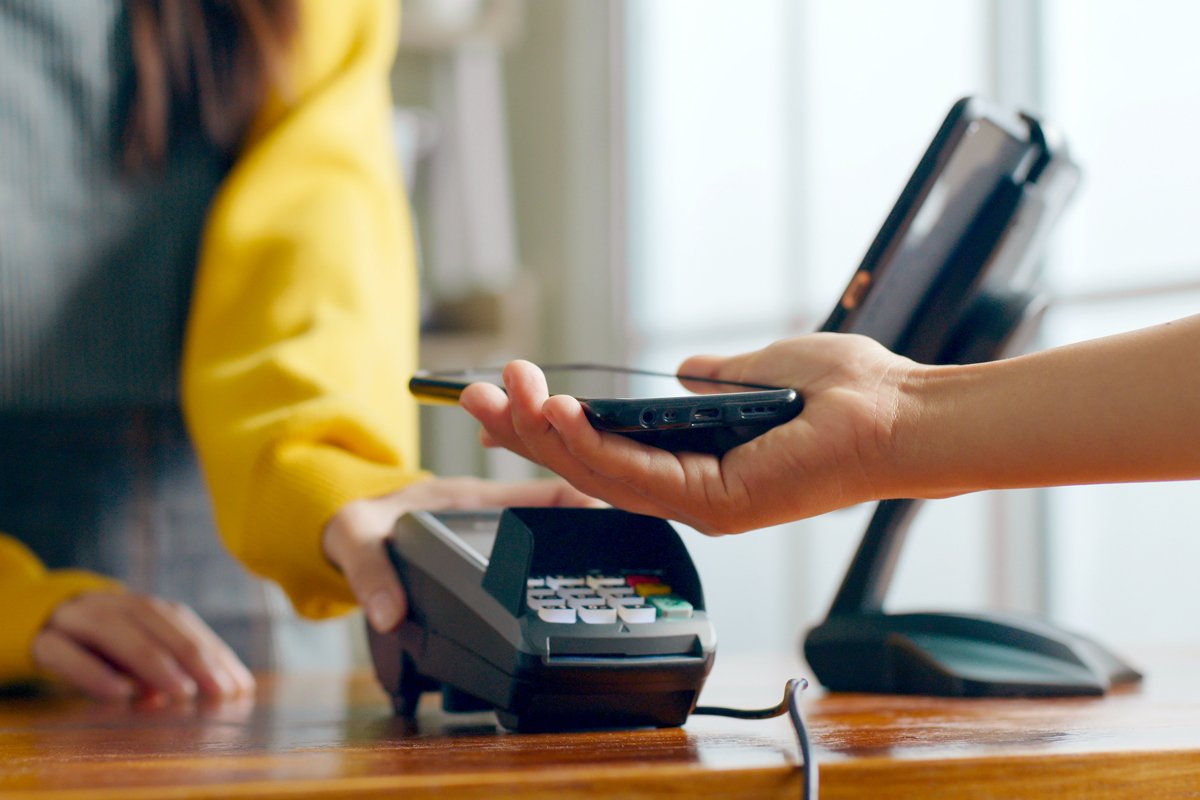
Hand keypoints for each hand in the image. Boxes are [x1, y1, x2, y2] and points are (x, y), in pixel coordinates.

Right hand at [32, 591, 255, 700]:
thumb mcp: (133, 655)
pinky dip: (92, 672)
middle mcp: (111, 605)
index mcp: (140, 606)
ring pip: (112, 630)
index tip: (239, 686)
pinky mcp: (40, 641)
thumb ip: (164, 666)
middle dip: (193, 656)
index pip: (183, 623)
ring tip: (180, 692)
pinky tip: (120, 694)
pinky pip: (64, 653)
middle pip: (155, 621)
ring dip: (150, 661)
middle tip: (220, 691)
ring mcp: (74, 618)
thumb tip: (199, 689)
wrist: (34, 624)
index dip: (213, 653)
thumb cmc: (97, 647)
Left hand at [321, 476, 600, 633]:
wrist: (345, 526)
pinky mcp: (492, 551)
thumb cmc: (354, 520)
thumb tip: (390, 614)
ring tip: (623, 571)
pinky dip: (565, 563)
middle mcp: (492, 510)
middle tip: (632, 551)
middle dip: (599, 525)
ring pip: (557, 531)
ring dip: (587, 544)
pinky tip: (585, 587)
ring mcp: (496, 530)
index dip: (582, 501)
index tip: (615, 519)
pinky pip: (540, 550)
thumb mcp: (356, 538)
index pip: (540, 491)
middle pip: (562, 512)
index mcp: (471, 497)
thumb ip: (370, 573)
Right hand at [459, 334, 921, 534]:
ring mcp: (703, 503)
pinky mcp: (718, 503)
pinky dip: (591, 447)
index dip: (550, 427)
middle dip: (526, 433)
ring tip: (501, 398)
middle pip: (587, 467)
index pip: (604, 452)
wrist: (901, 414)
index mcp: (697, 463)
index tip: (507, 394)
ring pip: (601, 474)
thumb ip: (715, 378)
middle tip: (473, 396)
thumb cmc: (846, 395)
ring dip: (545, 436)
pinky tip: (555, 415)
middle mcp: (693, 491)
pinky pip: (638, 475)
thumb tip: (684, 372)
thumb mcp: (759, 371)